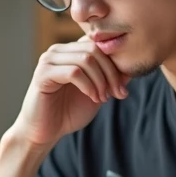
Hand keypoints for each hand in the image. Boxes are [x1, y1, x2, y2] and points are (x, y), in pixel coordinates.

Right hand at [8, 37, 130, 149]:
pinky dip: (88, 86)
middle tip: (117, 94)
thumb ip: (112, 79)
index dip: (115, 65)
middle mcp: (59, 50)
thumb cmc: (69, 112)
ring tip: (103, 98)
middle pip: (94, 49)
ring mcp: (49, 60)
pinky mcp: (43, 74)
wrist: (45, 132)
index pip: (99, 44)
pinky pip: (73, 72)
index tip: (122, 89)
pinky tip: (92, 98)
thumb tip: (132, 67)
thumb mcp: (98, 93)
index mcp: (71, 51)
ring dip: (100, 81)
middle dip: (110, 73)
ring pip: (85, 59)